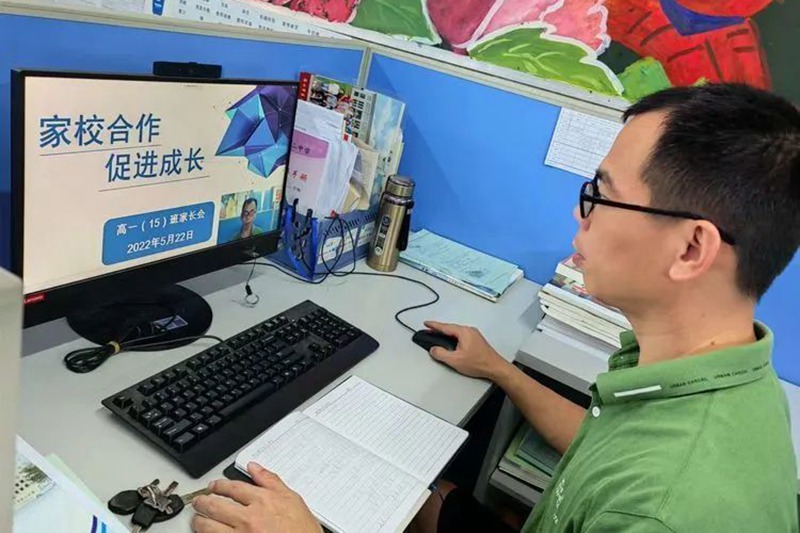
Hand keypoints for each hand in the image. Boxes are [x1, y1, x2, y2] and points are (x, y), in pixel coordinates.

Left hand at [191, 462, 321, 532]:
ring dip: (199, 521)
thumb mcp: (292, 499)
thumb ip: (271, 481)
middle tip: (198, 501)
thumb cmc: (302, 530)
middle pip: (216, 505)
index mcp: (263, 500)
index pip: (233, 488)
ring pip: (209, 526)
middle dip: (203, 501)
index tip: (214, 485)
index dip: (220, 485)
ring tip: (197, 519)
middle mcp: (249, 518)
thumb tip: (255, 467)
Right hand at [424, 321, 510, 380]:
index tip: (426, 323)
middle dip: (439, 330)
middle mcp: (469, 331)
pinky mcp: (476, 341)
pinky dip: (454, 338)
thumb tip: (434, 350)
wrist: (495, 368)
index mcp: (464, 332)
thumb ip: (441, 354)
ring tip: (439, 337)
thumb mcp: (455, 360)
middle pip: (450, 328)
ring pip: (456, 333)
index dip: (434, 325)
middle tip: (430, 330)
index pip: (445, 327)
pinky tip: (452, 344)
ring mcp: (474, 335)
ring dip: (447, 334)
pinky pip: (461, 336)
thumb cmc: (479, 363)